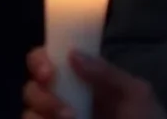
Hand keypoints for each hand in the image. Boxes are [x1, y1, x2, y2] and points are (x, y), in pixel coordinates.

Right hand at [23, 47, 165, 118]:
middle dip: (41, 95)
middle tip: (66, 111)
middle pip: (31, 87)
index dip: (39, 61)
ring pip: (28, 112)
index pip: (46, 60)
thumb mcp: (138, 96)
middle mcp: (64, 101)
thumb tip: (72, 54)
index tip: (49, 72)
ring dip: (43, 113)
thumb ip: (107, 72)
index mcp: (81, 82)